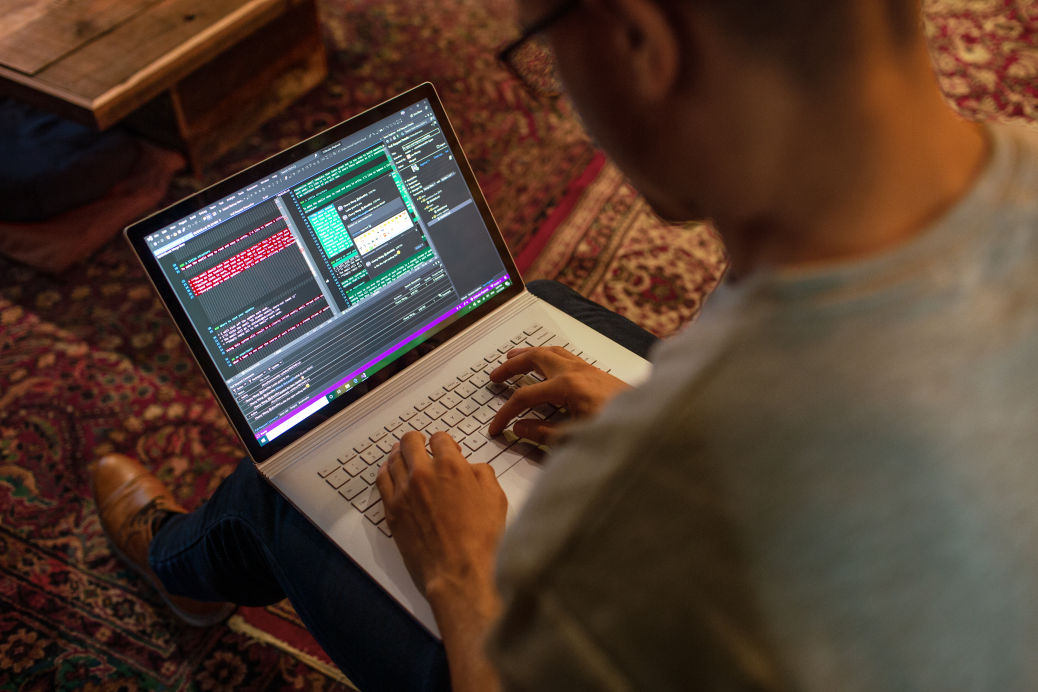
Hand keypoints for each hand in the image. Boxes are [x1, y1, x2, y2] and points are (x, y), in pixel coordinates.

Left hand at [377, 431, 506, 691]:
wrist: (459, 572)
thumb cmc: (482, 539)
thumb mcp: (496, 498)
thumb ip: (483, 474)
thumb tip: (471, 468)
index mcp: (451, 466)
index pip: (440, 438)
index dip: (444, 442)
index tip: (446, 449)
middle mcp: (423, 473)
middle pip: (410, 442)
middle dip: (417, 441)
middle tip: (421, 446)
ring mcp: (404, 492)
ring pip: (393, 459)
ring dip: (399, 454)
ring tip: (403, 455)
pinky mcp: (392, 511)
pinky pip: (381, 481)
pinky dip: (385, 472)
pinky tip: (390, 472)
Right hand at [487, 346, 629, 443]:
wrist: (652, 421)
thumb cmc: (619, 428)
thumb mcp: (575, 438)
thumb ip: (544, 433)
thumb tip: (521, 428)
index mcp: (567, 387)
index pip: (524, 396)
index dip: (506, 413)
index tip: (497, 427)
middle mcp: (575, 372)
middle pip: (534, 358)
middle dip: (511, 366)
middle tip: (495, 375)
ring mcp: (586, 369)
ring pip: (550, 351)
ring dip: (529, 354)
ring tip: (514, 358)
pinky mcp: (596, 372)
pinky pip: (564, 355)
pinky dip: (548, 356)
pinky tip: (547, 363)